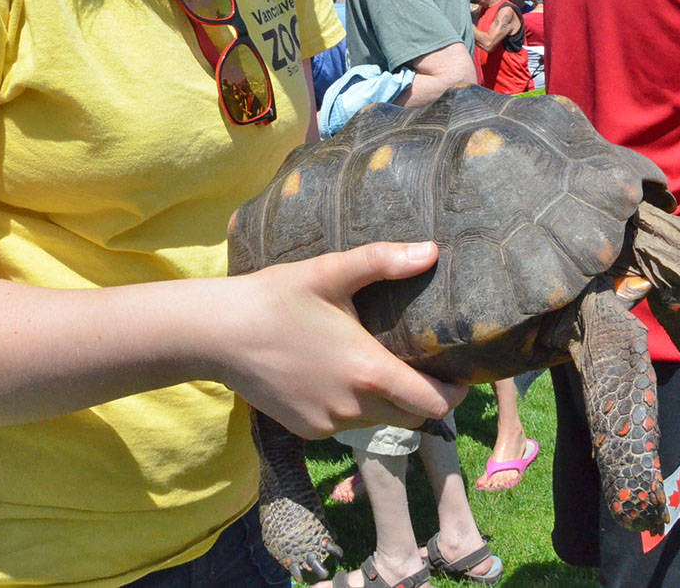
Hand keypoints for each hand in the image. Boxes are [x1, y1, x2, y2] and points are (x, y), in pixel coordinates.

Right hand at [218, 241, 466, 438]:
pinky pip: (346, 423)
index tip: (460, 372)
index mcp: (368, 371)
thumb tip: (431, 250)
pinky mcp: (306, 430)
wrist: (219, 334)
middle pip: (412, 418)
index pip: (433, 403)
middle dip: (425, 397)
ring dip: (388, 401)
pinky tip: (339, 373)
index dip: (454, 392)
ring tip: (382, 363)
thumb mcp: (331, 271)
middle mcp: (353, 406)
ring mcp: (328, 423)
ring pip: (379, 421)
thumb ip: (383, 261)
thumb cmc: (278, 297)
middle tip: (424, 364)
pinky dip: (354, 406)